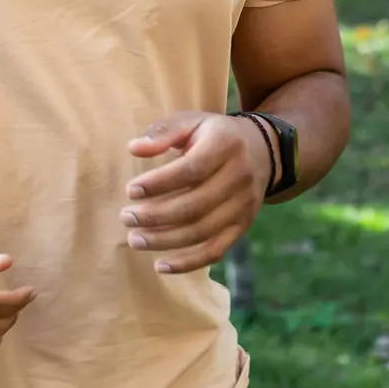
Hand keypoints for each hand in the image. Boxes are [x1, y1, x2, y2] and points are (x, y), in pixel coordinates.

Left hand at [123, 111, 271, 274]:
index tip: (130, 190)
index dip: (159, 183)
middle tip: (126, 217)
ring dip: (165, 240)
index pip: (191, 170)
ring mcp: (243, 205)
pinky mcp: (242, 226)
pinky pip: (216, 251)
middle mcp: (239, 176)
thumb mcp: (191, 122)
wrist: (262, 151)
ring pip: (203, 231)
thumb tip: (134, 149)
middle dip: (156, 216)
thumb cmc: (213, 135)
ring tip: (135, 239)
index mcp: (225, 145)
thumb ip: (162, 132)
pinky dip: (188, 263)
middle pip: (195, 205)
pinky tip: (160, 266)